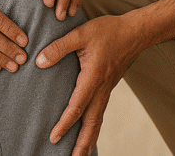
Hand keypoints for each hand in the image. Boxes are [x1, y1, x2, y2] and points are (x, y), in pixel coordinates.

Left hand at [35, 15, 144, 155]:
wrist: (135, 32)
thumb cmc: (108, 31)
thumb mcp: (80, 34)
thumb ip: (59, 48)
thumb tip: (39, 61)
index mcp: (92, 78)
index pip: (77, 107)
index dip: (65, 123)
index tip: (54, 137)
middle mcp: (101, 89)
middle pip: (92, 124)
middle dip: (83, 144)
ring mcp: (106, 90)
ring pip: (97, 120)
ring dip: (89, 139)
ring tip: (82, 155)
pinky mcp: (108, 87)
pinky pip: (100, 111)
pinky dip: (94, 126)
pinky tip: (88, 130)